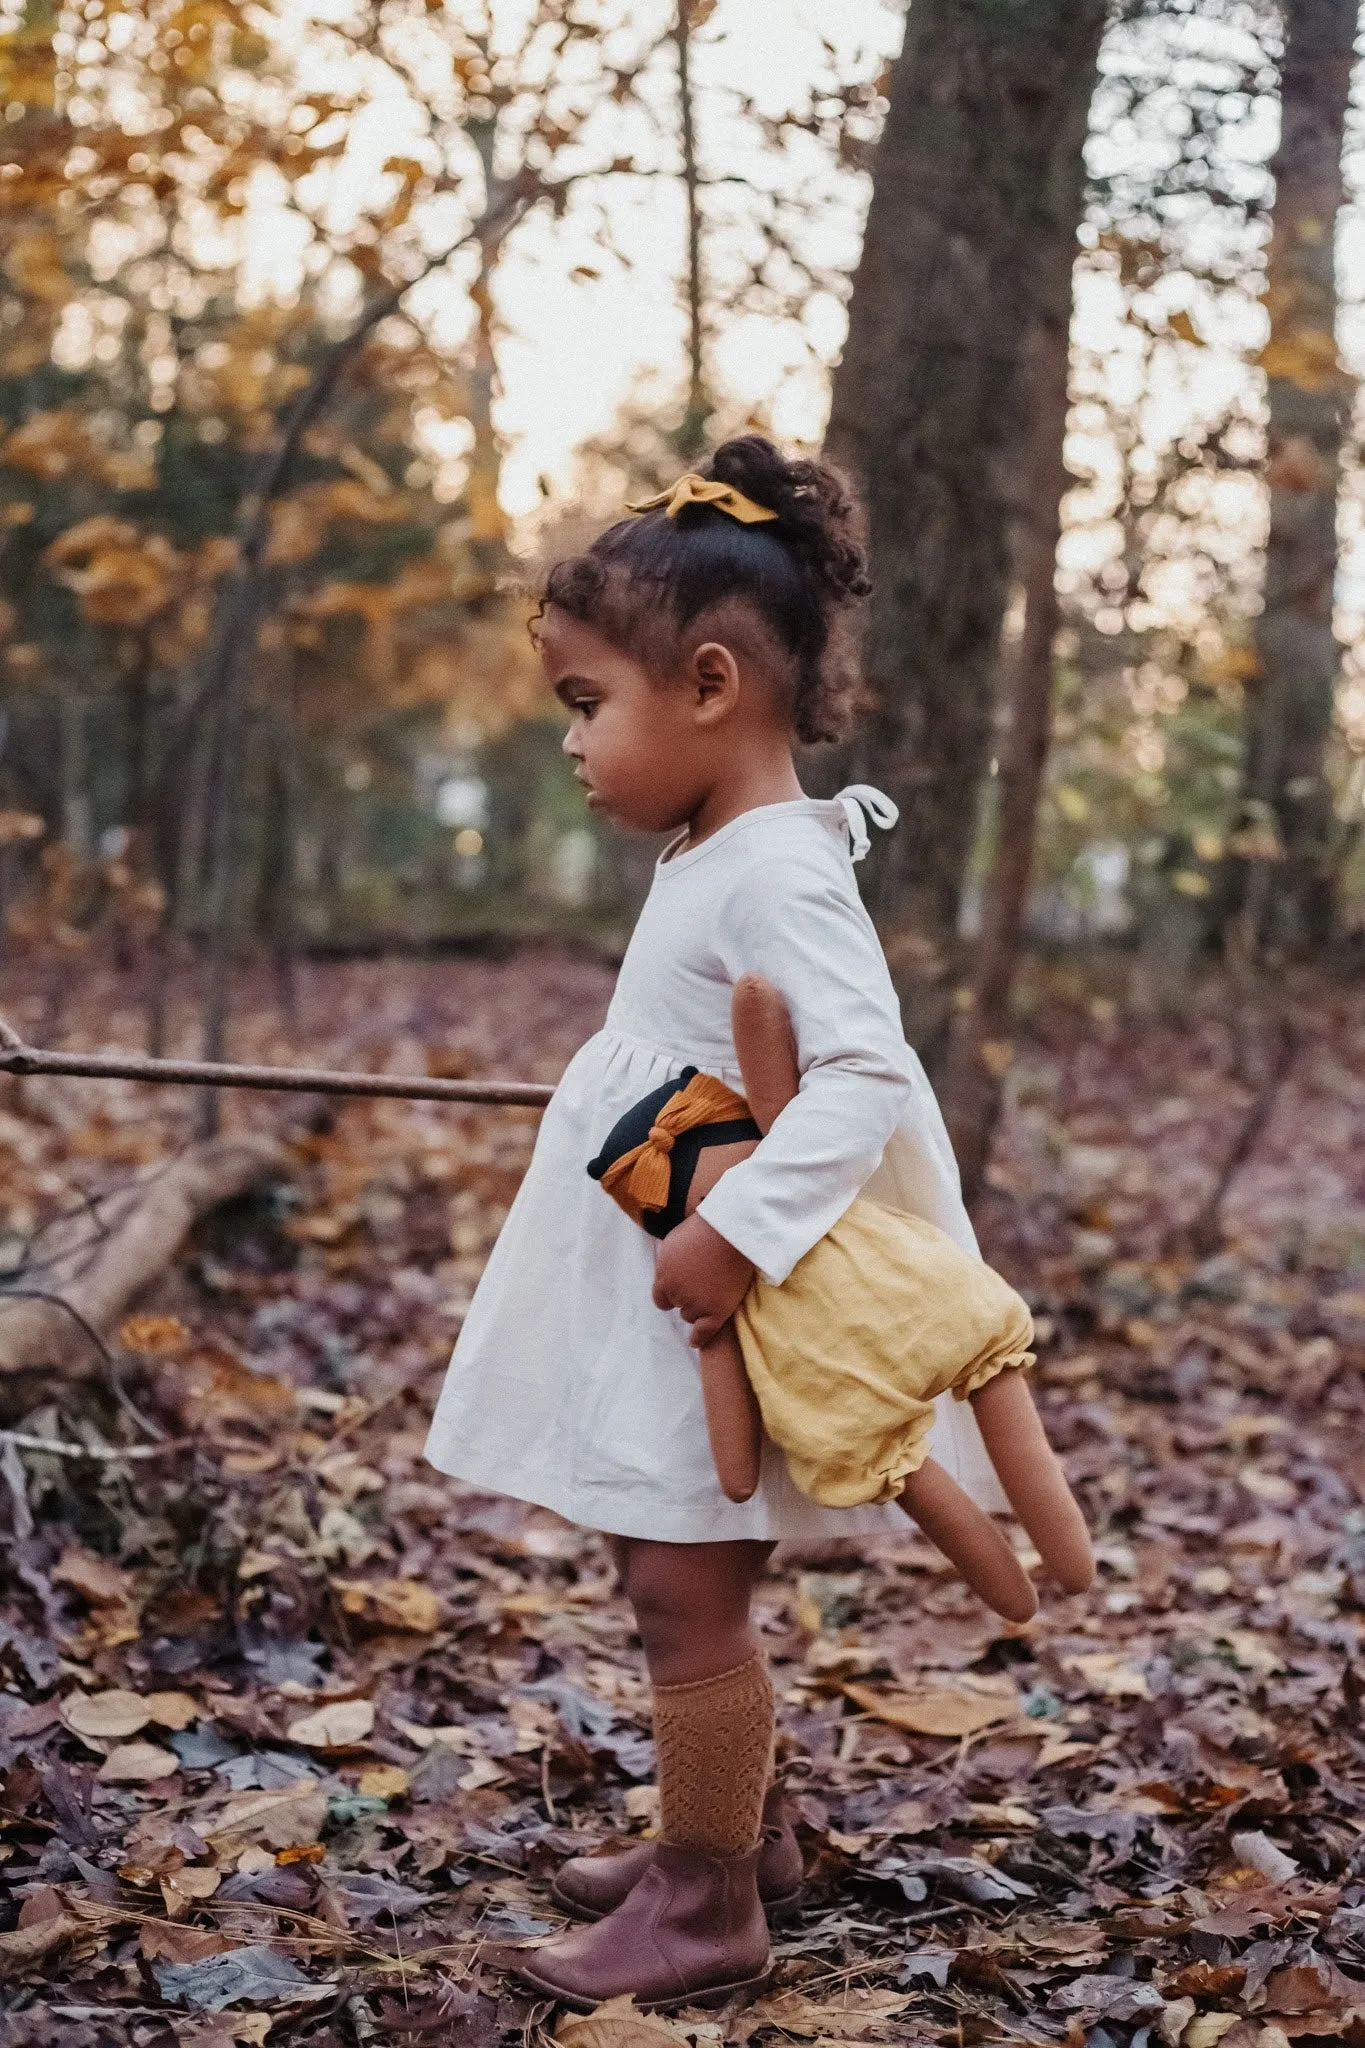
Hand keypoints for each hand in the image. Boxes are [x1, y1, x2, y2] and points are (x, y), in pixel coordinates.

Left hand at [652, 1212, 755, 1346]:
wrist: (731, 1232)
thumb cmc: (705, 1229)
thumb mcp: (674, 1241)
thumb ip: (669, 1262)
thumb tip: (669, 1269)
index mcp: (664, 1276)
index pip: (661, 1299)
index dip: (671, 1294)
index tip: (681, 1291)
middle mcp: (677, 1293)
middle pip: (678, 1306)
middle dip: (687, 1297)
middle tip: (704, 1284)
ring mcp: (697, 1303)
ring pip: (691, 1316)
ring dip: (699, 1309)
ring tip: (713, 1295)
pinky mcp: (717, 1311)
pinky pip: (704, 1332)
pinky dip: (699, 1338)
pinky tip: (696, 1342)